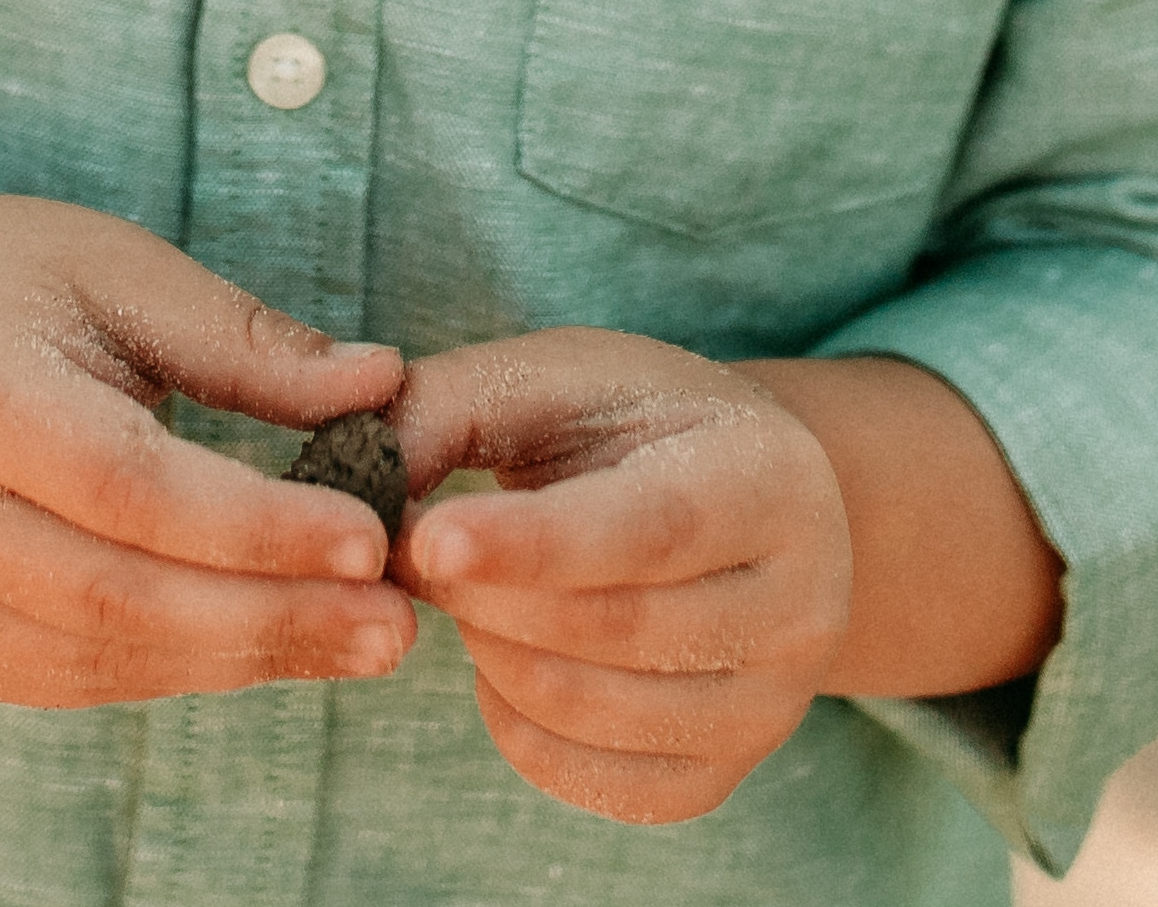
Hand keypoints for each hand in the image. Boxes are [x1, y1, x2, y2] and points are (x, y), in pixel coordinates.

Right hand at [0, 184, 415, 708]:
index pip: (130, 486)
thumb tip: (382, 385)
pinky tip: (273, 640)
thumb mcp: (115, 267)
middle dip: (273, 617)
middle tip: (396, 623)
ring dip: (246, 656)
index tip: (372, 539)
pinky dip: (186, 666)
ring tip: (363, 637)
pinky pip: (81, 677)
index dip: (255, 526)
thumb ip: (243, 340)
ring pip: (107, 654)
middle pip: (121, 595)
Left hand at [391, 329, 850, 823]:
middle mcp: (800, 602)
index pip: (651, 528)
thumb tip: (356, 480)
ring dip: (492, 654)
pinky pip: (592, 780)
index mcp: (770, 477)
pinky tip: (507, 655)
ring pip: (594, 711)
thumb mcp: (558, 378)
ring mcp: (771, 703)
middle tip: (416, 552)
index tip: (427, 543)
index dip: (533, 545)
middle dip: (485, 597)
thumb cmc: (635, 426)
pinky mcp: (720, 773)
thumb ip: (451, 408)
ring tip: (470, 594)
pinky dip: (516, 724)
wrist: (738, 505)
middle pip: (614, 627)